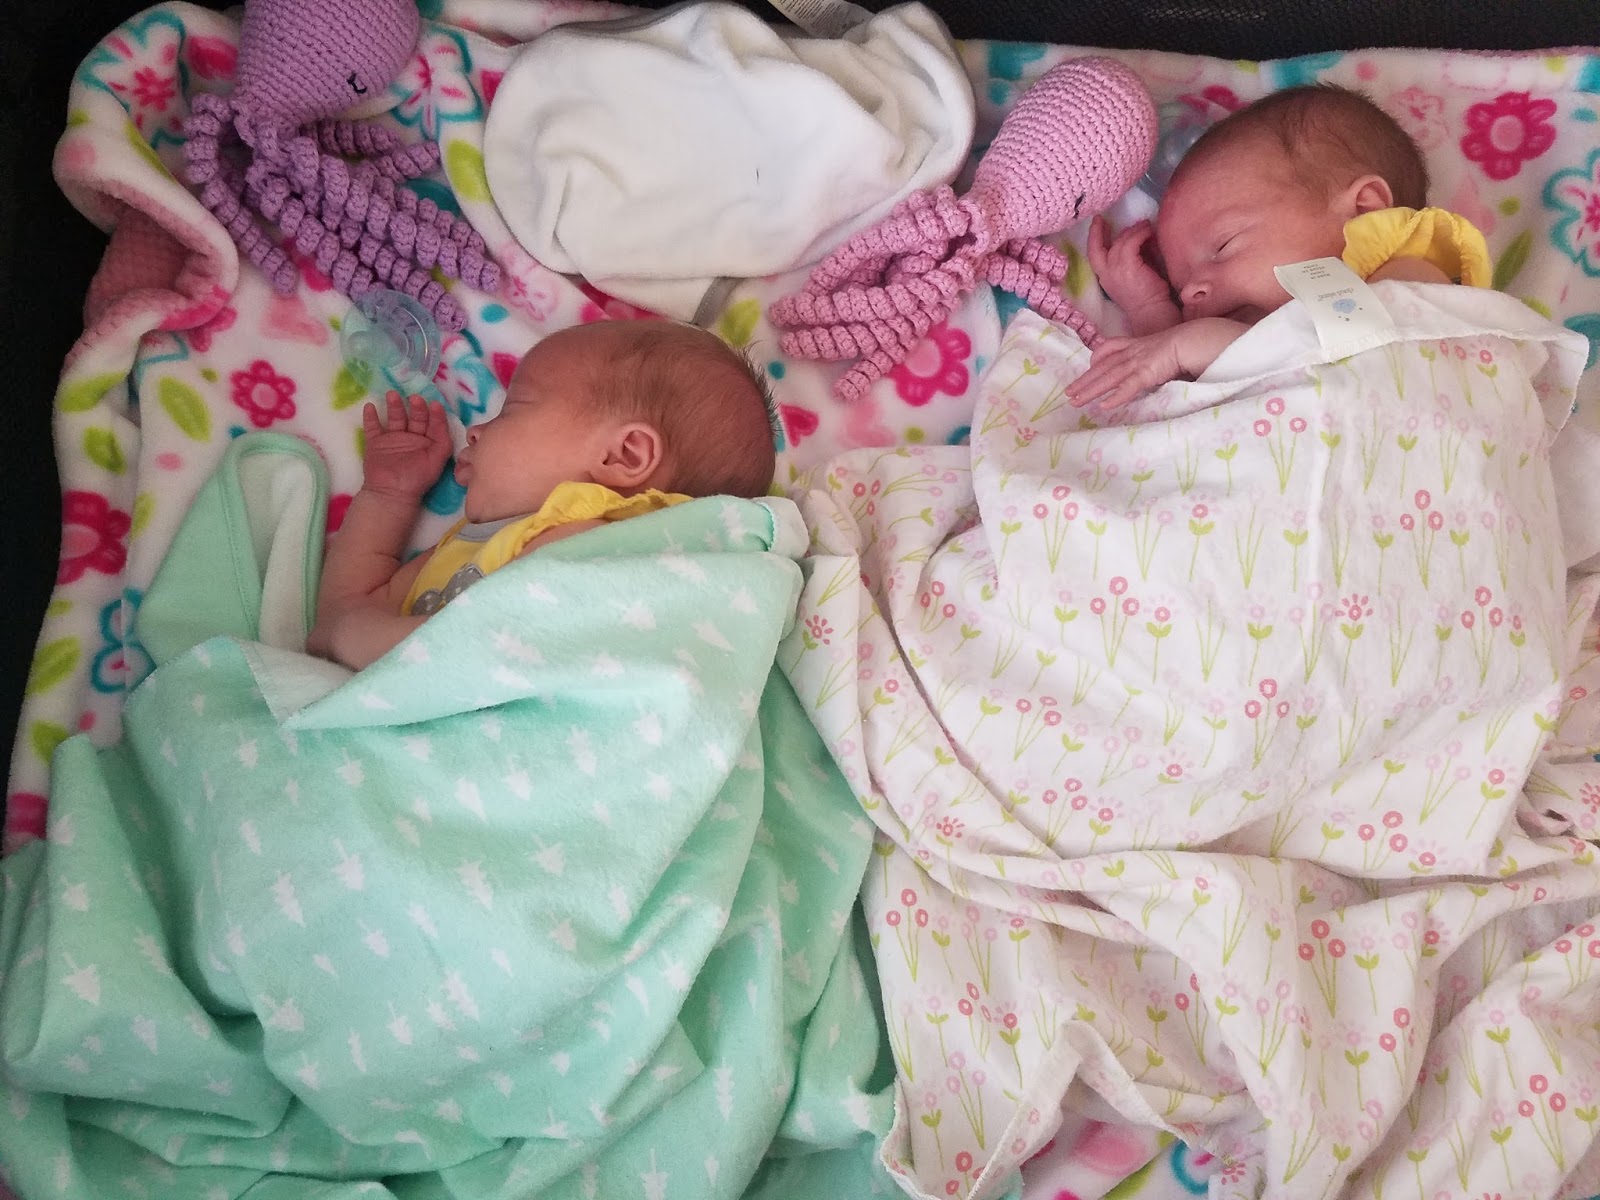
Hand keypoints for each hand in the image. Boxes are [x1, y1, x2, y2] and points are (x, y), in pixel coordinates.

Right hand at [360, 392, 450, 499]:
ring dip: (394, 406)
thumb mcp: (437, 461)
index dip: (435, 414)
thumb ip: (443, 442)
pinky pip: (372, 427)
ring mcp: (393, 439)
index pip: (433, 424)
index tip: (435, 404)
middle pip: (415, 418)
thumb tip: (443, 422)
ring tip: (393, 395)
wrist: (392, 493)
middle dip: (416, 407)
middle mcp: (411, 438)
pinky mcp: (376, 443)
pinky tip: (371, 406)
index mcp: (428, 442)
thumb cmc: (417, 479)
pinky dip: (371, 417)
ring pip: (395, 418)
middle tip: (415, 398)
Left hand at [1065, 319, 1247, 409]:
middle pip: (1104, 366)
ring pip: (1110, 377)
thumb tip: (1156, 371)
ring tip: (1075, 401)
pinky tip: (1104, 406)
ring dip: (1091, 389)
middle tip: (1069, 393)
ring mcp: (1141, 360)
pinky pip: (1130, 385)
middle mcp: (1136, 351)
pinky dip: (1116, 396)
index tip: (1087, 367)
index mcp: (1140, 344)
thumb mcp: (1168, 351)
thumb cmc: (1192, 345)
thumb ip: (1158, 361)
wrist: (1204, 337)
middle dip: (1085, 380)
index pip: (1112, 349)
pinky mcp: (1150, 371)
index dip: (1097, 359)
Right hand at [1086, 216, 1179, 333]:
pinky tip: (1150, 233)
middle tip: (1125, 219)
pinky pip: (1132, 241)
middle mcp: (1105, 273)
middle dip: (1108, 229)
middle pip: (1102, 245)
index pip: (1093, 254)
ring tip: (1146, 226)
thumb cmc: (1148, 298)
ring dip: (1134, 230)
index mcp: (1105, 278)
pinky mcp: (1127, 265)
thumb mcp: (1132, 276)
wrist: (1152, 313)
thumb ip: (1130, 259)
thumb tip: (1139, 240)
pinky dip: (1141, 234)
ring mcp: (1115, 269)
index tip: (1098, 221)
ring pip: (1120, 241)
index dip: (1094, 236)